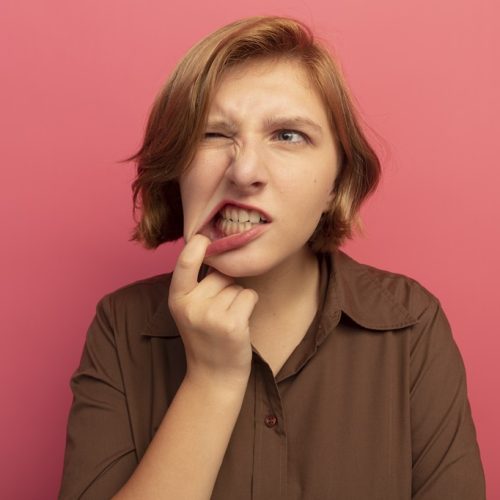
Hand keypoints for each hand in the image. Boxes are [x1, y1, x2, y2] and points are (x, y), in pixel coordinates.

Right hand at [168, 235, 258, 388]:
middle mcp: (190, 306)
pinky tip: (239, 325)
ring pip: (237, 285)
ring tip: (227, 321)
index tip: (202, 236)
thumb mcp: (191, 309)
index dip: (196, 246)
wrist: (214, 376)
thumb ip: (198, 283)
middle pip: (221, 274)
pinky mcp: (231, 324)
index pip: (184, 263)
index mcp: (177, 299)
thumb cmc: (206, 336)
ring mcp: (210, 316)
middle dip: (226, 286)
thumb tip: (217, 249)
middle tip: (218, 313)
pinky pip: (249, 296)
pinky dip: (249, 306)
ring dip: (238, 299)